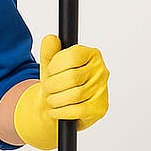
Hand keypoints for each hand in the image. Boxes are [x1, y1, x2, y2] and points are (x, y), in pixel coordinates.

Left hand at [13, 34, 109, 149]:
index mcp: (92, 54)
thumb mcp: (50, 66)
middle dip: (53, 85)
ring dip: (56, 100)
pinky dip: (61, 112)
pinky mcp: (100, 108)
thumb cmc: (58, 84)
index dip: (55, 66)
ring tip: (51, 100)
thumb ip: (49, 51)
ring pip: (75, 95)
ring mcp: (102, 90)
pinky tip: (55, 110)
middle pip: (72, 77)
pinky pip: (78, 110)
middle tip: (48, 89)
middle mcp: (101, 70)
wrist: (59, 107)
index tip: (50, 72)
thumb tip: (50, 38)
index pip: (72, 56)